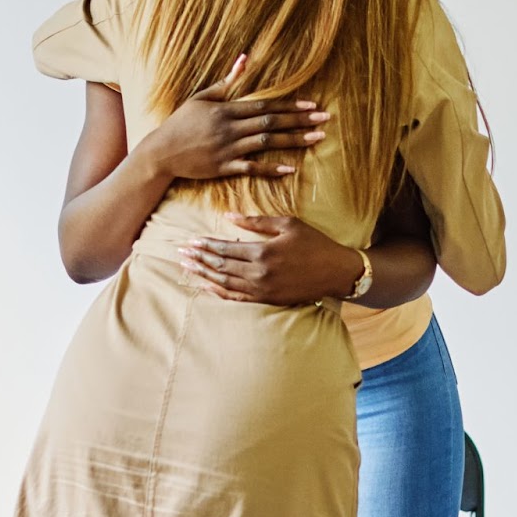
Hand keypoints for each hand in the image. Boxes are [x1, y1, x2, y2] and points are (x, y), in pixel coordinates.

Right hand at [142, 55, 328, 181]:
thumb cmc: (180, 123)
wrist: (160, 152)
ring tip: (316, 139)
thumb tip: (246, 58)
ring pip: (265, 144)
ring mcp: (227, 149)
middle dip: (300, 121)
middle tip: (325, 119)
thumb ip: (227, 81)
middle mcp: (229, 129)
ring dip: (293, 141)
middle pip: (271, 123)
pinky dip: (270, 169)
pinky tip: (290, 168)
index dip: (289, 106)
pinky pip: (251, 168)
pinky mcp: (223, 168)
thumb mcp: (201, 97)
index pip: (264, 106)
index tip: (311, 105)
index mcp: (226, 110)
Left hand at [178, 215, 363, 304]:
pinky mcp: (266, 300)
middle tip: (180, 253)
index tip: (190, 241)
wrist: (336, 272)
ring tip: (186, 267)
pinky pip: (235, 298)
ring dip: (203, 274)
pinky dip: (218, 291)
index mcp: (264, 252)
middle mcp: (259, 274)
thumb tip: (228, 216)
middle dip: (199, 259)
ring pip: (224, 283)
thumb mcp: (288, 224)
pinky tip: (205, 285)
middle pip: (220, 266)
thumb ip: (256, 222)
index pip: (226, 249)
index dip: (206, 245)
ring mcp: (262, 290)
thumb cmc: (314, 243)